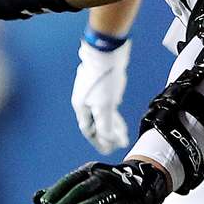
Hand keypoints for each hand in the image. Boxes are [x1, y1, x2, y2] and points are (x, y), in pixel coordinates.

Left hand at [34, 159, 169, 203]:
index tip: (43, 201)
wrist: (143, 180)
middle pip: (82, 188)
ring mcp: (118, 188)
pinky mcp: (133, 201)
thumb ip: (61, 193)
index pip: (70, 180)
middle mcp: (103, 177)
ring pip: (101, 196)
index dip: (57, 190)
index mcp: (90, 171)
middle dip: (67, 200)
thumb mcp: (83, 185)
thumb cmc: (104, 185)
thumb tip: (35, 199)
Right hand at [72, 39, 130, 154]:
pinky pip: (105, 103)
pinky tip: (117, 110)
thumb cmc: (103, 79)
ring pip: (101, 112)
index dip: (99, 141)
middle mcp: (85, 100)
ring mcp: (92, 92)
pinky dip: (111, 111)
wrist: (106, 53)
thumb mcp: (105, 107)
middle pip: (95, 122)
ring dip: (111, 123)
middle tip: (118, 142)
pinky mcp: (101, 84)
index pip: (89, 130)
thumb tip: (109, 142)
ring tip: (121, 131)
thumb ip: (106, 126)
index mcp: (81, 107)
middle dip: (106, 134)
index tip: (109, 149)